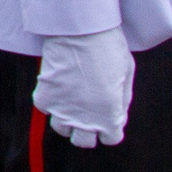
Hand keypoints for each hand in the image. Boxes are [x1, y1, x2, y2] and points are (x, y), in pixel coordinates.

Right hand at [35, 27, 133, 149]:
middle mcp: (85, 119)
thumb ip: (122, 100)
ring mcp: (62, 110)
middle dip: (87, 129)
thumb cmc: (109, 47)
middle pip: (83, 141)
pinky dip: (51, 99)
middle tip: (87, 110)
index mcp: (109, 116)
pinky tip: (58, 85)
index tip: (106, 112)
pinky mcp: (44, 97)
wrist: (80, 29)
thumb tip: (118, 115)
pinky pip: (45, 108)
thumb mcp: (127, 74)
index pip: (110, 138)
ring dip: (67, 117)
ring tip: (71, 98)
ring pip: (62, 128)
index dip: (110, 126)